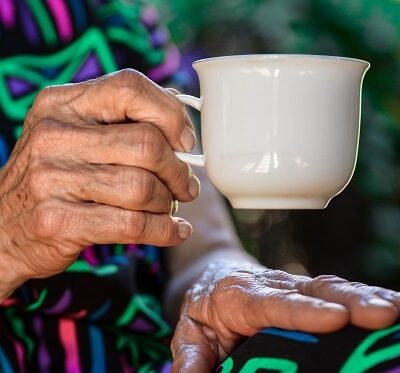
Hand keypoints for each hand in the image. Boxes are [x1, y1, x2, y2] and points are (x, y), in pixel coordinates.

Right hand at [0, 69, 199, 298]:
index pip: (129, 88)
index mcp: (61, 104)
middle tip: (186, 186)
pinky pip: (133, 224)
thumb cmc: (55, 178)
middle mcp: (53, 136)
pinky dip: (165, 230)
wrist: (2, 228)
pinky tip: (175, 231)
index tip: (186, 142)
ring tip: (171, 207)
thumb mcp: (74, 135)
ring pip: (142, 187)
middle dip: (179, 170)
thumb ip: (120, 119)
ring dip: (169, 202)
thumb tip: (178, 107)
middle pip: (146, 143)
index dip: (170, 114)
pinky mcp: (59, 221)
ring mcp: (52, 179)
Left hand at [171, 260, 399, 371]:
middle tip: (382, 313)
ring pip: (328, 287)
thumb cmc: (203, 306)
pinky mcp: (306, 293)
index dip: (302, 311)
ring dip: (362, 297)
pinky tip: (389, 303)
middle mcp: (270, 287)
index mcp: (239, 296)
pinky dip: (362, 297)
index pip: (272, 304)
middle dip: (348, 300)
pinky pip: (335, 292)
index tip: (334, 318)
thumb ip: (191, 359)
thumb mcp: (190, 332)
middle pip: (310, 290)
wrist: (213, 274)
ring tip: (394, 308)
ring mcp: (292, 288)